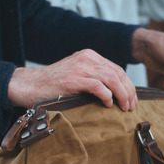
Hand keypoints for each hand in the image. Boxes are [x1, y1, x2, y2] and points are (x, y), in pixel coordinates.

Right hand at [8, 49, 136, 110]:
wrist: (30, 85)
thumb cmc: (54, 85)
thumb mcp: (77, 75)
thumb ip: (93, 78)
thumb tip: (115, 94)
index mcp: (90, 56)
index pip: (117, 69)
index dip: (128, 85)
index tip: (132, 99)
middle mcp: (87, 58)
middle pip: (118, 73)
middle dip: (128, 91)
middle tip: (131, 106)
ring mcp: (80, 67)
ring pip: (111, 79)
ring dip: (122, 95)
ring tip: (124, 107)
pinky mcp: (73, 79)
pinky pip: (98, 86)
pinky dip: (107, 96)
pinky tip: (108, 105)